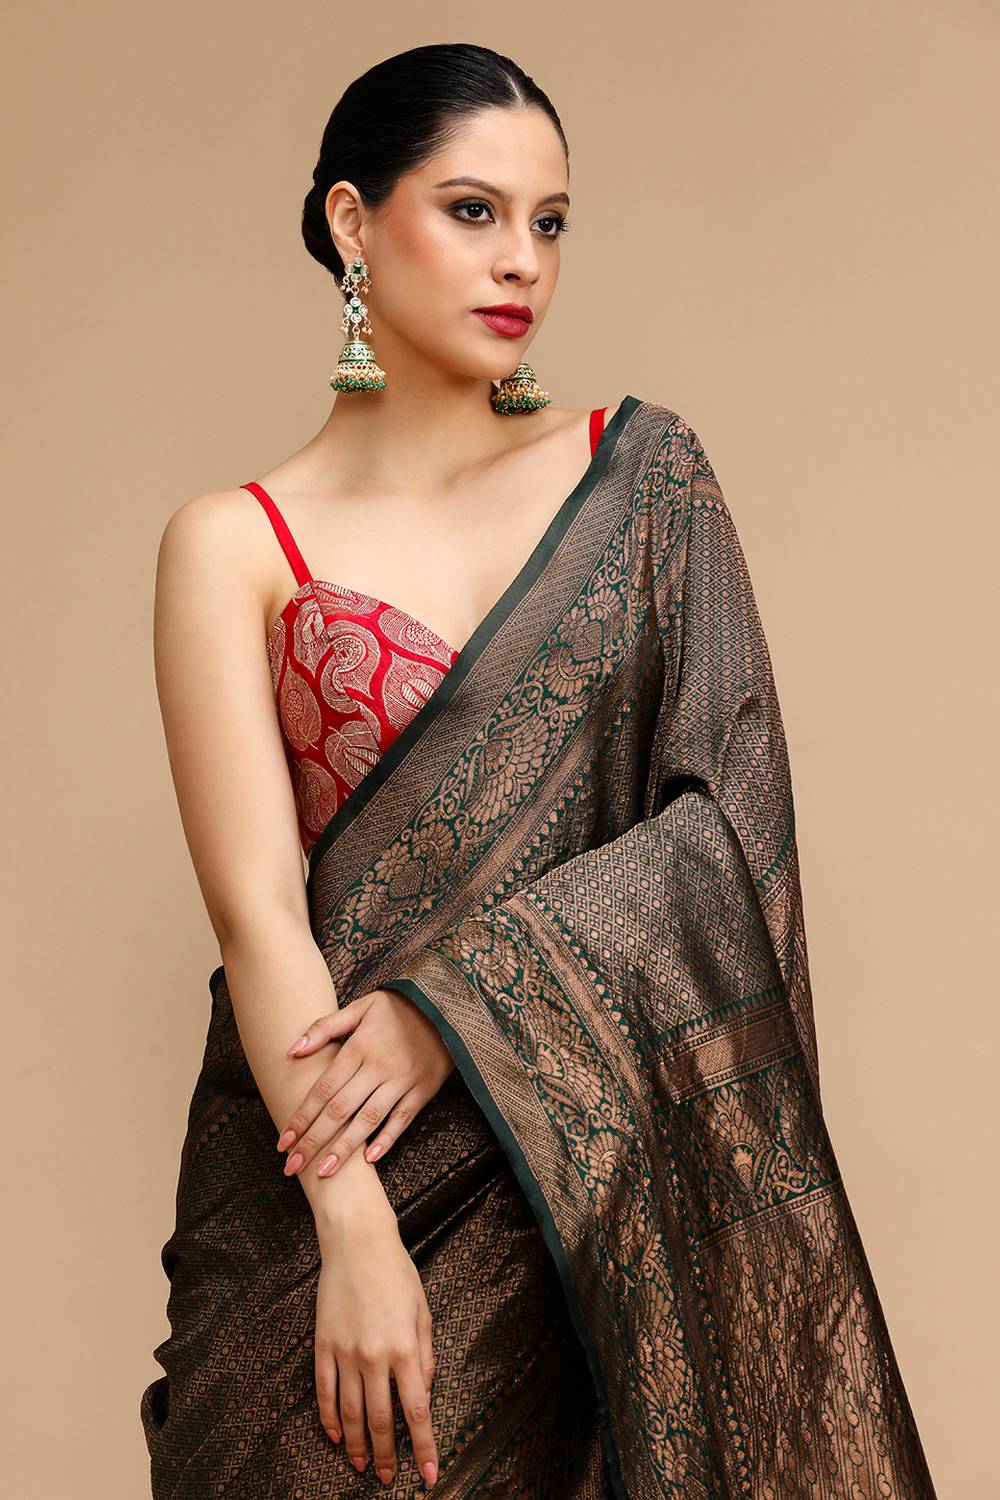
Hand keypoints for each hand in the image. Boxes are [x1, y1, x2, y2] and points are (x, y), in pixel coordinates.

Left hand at [276, 988, 455, 1178]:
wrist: (445, 1007)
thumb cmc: (397, 1008)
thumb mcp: (360, 1007)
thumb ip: (324, 1027)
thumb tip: (291, 1050)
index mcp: (359, 1047)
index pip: (323, 1088)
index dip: (302, 1116)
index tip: (283, 1141)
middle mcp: (378, 1066)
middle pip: (340, 1109)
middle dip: (313, 1140)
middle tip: (292, 1166)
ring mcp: (402, 1080)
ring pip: (368, 1119)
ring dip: (344, 1148)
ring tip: (323, 1171)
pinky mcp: (423, 1090)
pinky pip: (402, 1120)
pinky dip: (386, 1140)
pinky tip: (367, 1160)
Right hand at [315, 1206, 439, 1487]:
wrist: (358, 1242)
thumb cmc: (396, 1272)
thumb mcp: (423, 1312)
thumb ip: (426, 1356)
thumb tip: (424, 1394)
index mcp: (405, 1348)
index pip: (417, 1411)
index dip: (424, 1447)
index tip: (429, 1474)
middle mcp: (375, 1356)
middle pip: (380, 1420)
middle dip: (388, 1455)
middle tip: (390, 1479)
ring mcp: (346, 1352)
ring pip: (350, 1413)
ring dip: (358, 1445)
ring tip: (363, 1466)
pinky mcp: (324, 1345)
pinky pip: (325, 1392)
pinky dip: (329, 1419)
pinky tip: (335, 1436)